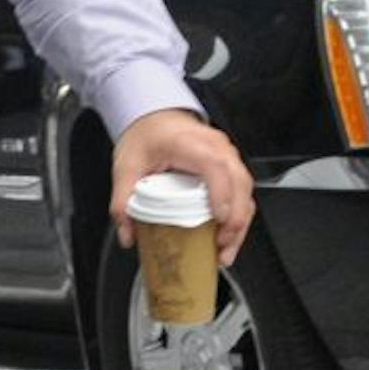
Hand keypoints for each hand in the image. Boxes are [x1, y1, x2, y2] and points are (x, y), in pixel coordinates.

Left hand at [111, 108, 254, 267]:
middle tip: (221, 247)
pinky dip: (238, 215)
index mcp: (188, 143)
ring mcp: (227, 154)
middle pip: (239, 181)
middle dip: (236, 219)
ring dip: (240, 222)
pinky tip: (227, 237)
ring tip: (224, 250)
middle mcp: (215, 146)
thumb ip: (123, 202)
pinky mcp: (229, 165)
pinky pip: (242, 191)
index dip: (222, 193)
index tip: (219, 219)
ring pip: (245, 189)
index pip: (215, 166)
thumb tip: (128, 235)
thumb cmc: (146, 136)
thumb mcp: (126, 167)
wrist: (154, 118)